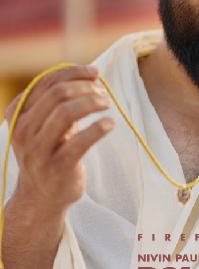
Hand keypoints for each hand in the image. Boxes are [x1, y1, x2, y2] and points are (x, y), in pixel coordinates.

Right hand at [5, 65, 114, 223]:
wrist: (40, 196)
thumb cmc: (48, 152)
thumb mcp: (44, 124)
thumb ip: (58, 101)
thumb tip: (91, 76)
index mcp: (18, 112)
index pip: (46, 81)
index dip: (73, 72)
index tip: (95, 73)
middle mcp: (24, 129)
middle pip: (58, 93)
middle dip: (85, 88)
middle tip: (104, 93)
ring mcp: (39, 149)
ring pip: (66, 112)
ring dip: (92, 103)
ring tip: (107, 104)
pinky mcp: (58, 166)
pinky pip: (80, 141)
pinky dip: (99, 128)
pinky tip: (110, 124)